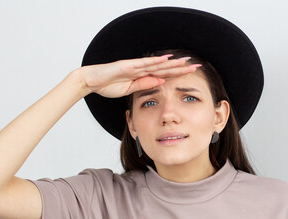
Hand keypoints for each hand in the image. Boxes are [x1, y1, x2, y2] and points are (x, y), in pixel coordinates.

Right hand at [79, 55, 200, 97]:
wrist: (91, 81)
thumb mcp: (129, 89)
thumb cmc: (107, 85)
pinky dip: (154, 62)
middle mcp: (141, 69)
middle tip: (196, 66)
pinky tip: (166, 60)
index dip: (178, 74)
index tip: (191, 74)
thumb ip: (143, 85)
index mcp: (142, 76)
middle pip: (165, 68)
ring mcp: (134, 67)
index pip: (164, 75)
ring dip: (172, 63)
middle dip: (181, 68)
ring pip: (157, 65)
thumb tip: (159, 82)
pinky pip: (143, 64)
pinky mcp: (127, 67)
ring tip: (186, 62)